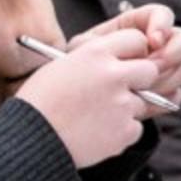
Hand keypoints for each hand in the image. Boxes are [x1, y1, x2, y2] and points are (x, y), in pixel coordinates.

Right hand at [13, 26, 163, 167]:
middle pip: (149, 70)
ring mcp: (122, 104)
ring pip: (142, 102)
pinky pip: (135, 128)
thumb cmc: (40, 102)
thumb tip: (118, 61)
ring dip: (126, 110)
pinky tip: (96, 133)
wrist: (31, 140)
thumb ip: (93, 59)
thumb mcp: (61, 66)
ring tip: (95, 118)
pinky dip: (120, 132)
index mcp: (95, 53)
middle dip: (140, 80)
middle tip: (121, 90)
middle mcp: (113, 75)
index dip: (133, 51)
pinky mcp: (125, 131)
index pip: (136, 39)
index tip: (127, 61)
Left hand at [71, 3, 180, 106]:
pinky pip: (176, 95)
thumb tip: (142, 46)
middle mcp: (153, 47)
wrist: (71, 100)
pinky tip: (145, 102)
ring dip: (167, 78)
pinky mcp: (160, 94)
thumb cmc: (73, 67)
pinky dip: (165, 98)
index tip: (153, 40)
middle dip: (174, 52)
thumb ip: (112, 41)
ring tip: (142, 88)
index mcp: (136, 26)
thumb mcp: (84, 48)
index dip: (163, 24)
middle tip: (155, 66)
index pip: (162, 15)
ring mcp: (160, 71)